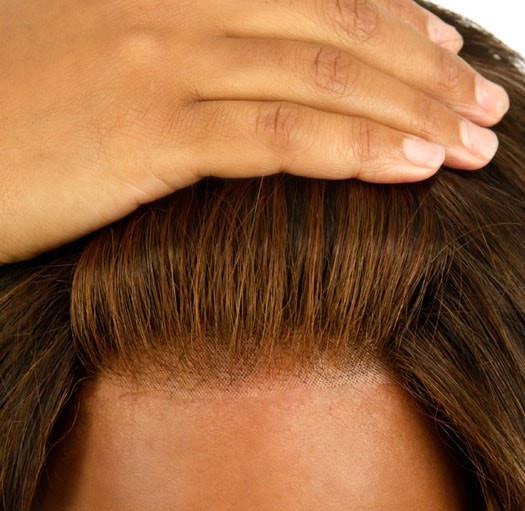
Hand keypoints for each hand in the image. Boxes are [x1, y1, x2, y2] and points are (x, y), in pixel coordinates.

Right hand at [0, 0, 509, 263]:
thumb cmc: (15, 108)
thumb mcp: (104, 52)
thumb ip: (185, 51)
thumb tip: (252, 79)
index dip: (397, 22)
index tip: (450, 60)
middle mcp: (175, 8)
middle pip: (335, 25)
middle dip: (426, 70)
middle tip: (487, 109)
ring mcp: (161, 67)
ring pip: (318, 75)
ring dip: (410, 111)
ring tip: (473, 146)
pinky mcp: (144, 135)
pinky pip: (272, 134)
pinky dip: (350, 147)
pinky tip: (411, 167)